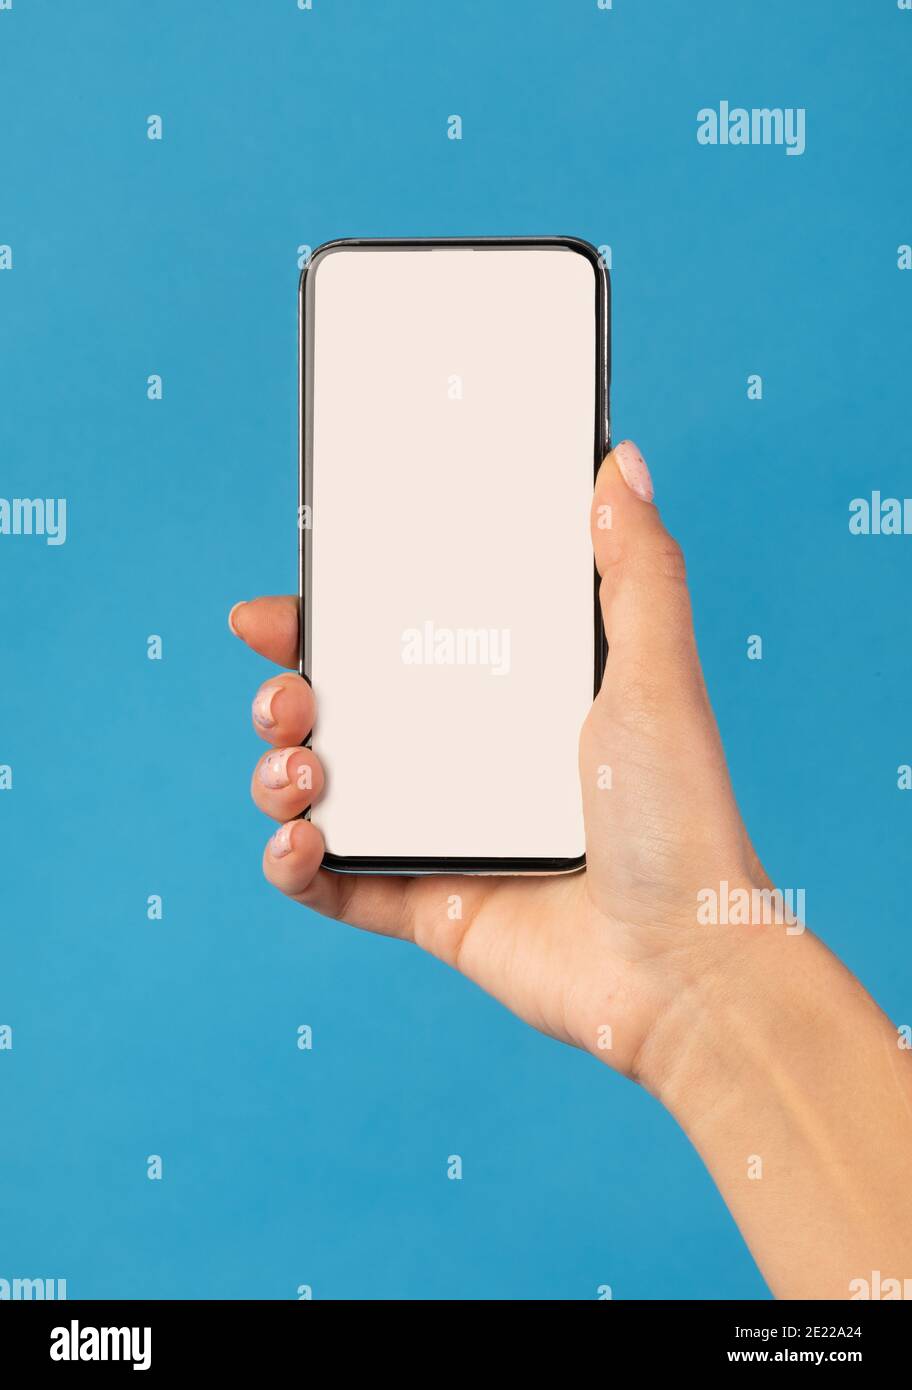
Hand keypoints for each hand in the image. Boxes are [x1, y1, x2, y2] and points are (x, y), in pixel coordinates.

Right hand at [230, 441, 769, 1089]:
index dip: (334, 623)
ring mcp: (440, 835)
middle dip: (286, 692)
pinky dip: (292, 861)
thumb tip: (623, 461)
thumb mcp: (658, 675)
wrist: (682, 965)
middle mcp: (465, 762)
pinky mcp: (424, 906)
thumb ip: (637, 569)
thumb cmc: (680, 818)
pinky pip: (329, 883)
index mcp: (508, 701)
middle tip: (286, 690)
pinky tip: (301, 839)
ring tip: (300, 771)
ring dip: (277, 770)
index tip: (284, 605)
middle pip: (342, 713)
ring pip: (320, 792)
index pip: (401, 644)